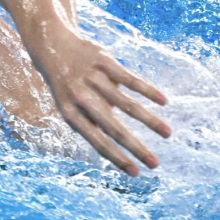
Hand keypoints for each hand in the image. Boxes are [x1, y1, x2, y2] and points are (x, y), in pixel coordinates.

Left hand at [39, 35, 171, 175]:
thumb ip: (92, 121)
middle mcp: (81, 98)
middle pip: (113, 128)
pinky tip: (164, 101)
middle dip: (136, 148)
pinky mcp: (104, 62)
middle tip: (156, 164)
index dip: (117, 158)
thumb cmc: (66, 85)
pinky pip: (130, 79)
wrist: (52, 46)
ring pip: (126, 104)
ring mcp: (93, 79)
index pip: (97, 141)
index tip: (136, 173)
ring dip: (150, 121)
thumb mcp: (70, 106)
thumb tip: (120, 142)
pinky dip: (148, 90)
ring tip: (168, 134)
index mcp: (71, 114)